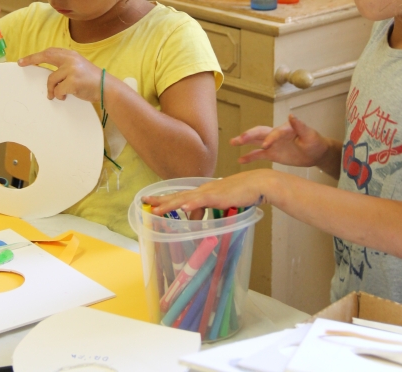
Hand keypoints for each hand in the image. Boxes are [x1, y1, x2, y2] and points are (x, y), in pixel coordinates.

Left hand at [18, 48, 100, 102]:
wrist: (106, 88)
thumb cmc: (91, 80)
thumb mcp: (78, 67)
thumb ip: (65, 66)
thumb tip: (49, 73)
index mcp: (71, 55)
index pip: (50, 52)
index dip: (36, 56)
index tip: (25, 60)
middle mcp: (71, 59)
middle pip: (47, 56)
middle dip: (32, 59)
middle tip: (22, 63)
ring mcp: (72, 70)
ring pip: (51, 80)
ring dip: (52, 90)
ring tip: (58, 94)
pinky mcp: (73, 82)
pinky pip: (58, 90)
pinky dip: (59, 95)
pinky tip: (66, 96)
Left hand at [144, 170, 272, 215]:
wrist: (257, 184)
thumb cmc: (242, 193)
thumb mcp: (219, 204)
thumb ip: (205, 210)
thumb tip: (192, 218)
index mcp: (202, 193)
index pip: (180, 196)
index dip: (165, 199)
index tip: (150, 201)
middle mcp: (202, 191)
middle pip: (177, 195)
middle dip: (160, 199)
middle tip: (144, 201)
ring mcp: (209, 192)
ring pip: (186, 199)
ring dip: (170, 204)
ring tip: (156, 209)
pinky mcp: (219, 196)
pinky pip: (203, 201)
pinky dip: (192, 204)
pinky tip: (184, 207)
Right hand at [232, 115, 328, 167]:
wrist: (315, 153)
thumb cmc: (314, 142)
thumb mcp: (310, 135)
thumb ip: (300, 126)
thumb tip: (291, 115)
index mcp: (285, 129)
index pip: (275, 132)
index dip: (270, 138)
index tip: (265, 146)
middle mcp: (275, 134)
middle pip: (260, 133)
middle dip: (249, 135)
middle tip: (239, 139)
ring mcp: (272, 144)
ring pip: (255, 142)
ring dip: (244, 142)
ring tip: (232, 142)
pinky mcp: (272, 154)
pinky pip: (258, 155)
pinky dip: (249, 157)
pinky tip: (240, 160)